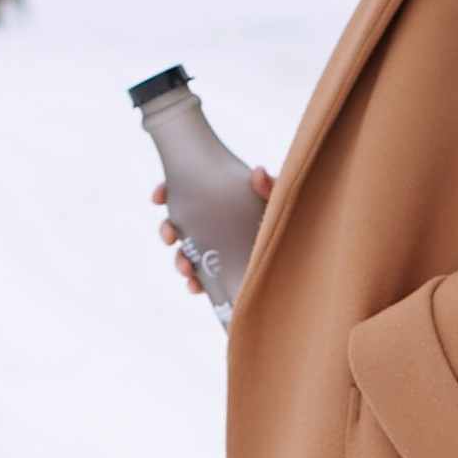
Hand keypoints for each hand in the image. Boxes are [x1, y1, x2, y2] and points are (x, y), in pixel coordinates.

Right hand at [152, 169, 274, 296]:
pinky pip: (200, 279)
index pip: (184, 191)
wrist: (299, 255)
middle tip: (170, 236)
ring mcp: (214, 249)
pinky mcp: (221, 273)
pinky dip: (194, 283)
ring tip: (187, 268)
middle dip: (168, 231)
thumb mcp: (279, 201)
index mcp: (219, 202)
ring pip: (185, 253)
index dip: (165, 192)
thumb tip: (258, 172)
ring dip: (180, 260)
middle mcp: (212, 224)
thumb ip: (270, 188)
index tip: (157, 199)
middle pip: (178, 224)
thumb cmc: (286, 219)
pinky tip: (196, 286)